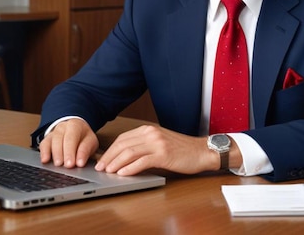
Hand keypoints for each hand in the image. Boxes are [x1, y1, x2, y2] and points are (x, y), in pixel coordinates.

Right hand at [39, 118, 98, 167]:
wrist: (74, 130)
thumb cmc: (82, 138)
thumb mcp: (90, 142)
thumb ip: (86, 151)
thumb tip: (80, 162)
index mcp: (75, 125)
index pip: (74, 137)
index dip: (77, 151)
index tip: (79, 163)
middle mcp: (63, 127)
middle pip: (63, 139)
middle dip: (66, 153)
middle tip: (68, 165)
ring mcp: (53, 133)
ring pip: (53, 141)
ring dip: (56, 154)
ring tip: (58, 164)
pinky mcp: (46, 140)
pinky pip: (44, 145)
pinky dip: (44, 153)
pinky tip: (45, 160)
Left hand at [94, 125, 220, 175]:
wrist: (202, 152)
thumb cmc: (182, 150)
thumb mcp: (160, 143)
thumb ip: (144, 146)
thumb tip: (124, 158)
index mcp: (148, 129)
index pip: (123, 138)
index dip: (110, 150)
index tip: (102, 160)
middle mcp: (151, 133)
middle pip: (123, 144)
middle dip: (109, 157)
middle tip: (101, 167)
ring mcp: (157, 143)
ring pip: (130, 152)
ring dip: (116, 163)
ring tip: (109, 172)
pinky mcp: (164, 154)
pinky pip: (142, 161)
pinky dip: (130, 168)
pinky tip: (123, 174)